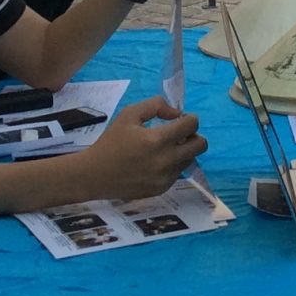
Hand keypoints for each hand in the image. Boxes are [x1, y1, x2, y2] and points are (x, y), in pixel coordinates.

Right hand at [75, 98, 206, 200]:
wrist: (94, 174)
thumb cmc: (111, 141)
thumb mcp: (129, 114)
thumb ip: (156, 106)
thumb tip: (176, 113)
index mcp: (157, 140)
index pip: (192, 125)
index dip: (189, 118)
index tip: (178, 119)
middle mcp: (165, 161)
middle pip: (201, 145)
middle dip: (194, 135)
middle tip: (178, 134)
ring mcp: (165, 178)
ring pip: (190, 159)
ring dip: (183, 150)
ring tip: (164, 148)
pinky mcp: (161, 189)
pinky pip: (177, 173)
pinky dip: (172, 165)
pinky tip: (155, 162)